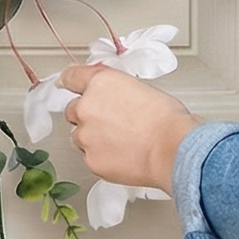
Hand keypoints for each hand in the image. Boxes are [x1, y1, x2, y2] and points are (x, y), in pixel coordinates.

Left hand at [60, 64, 197, 191]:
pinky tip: (122, 157)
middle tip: (111, 123)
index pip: (72, 77)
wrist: (173, 149)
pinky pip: (90, 157)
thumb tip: (111, 97)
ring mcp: (86, 136)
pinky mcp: (91, 160)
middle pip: (73, 109)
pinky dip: (102, 157)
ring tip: (120, 143)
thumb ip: (115, 90)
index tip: (65, 84)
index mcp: (99, 83)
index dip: (69, 81)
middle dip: (87, 116)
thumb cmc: (166, 119)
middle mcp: (86, 107)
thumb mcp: (140, 88)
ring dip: (92, 138)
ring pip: (79, 136)